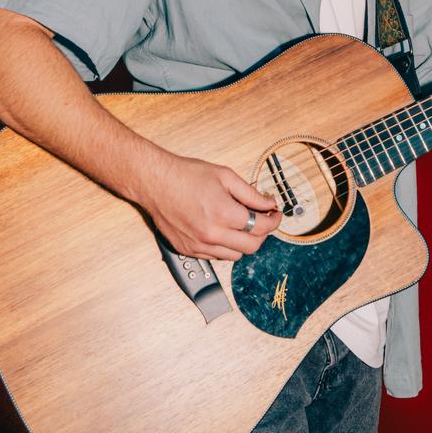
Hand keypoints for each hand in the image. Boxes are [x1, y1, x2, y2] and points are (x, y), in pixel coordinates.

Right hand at [139, 155, 281, 259]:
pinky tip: (224, 230)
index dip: (274, 220)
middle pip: (252, 246)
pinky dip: (225, 247)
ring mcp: (198, 245)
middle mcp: (211, 234)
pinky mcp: (187, 250)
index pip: (261, 227)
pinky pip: (216, 257)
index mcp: (223, 214)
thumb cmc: (186, 175)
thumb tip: (269, 204)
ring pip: (235, 256)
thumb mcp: (225, 176)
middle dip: (263, 234)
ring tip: (242, 225)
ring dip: (244, 242)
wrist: (155, 182)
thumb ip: (250, 193)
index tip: (276, 214)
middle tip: (264, 220)